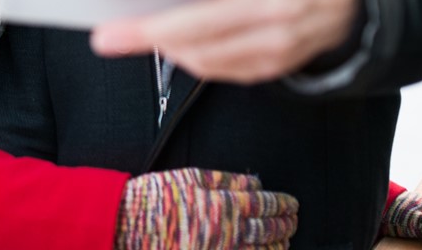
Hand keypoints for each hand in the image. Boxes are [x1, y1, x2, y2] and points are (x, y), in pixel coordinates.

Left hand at [90, 0, 358, 82]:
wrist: (346, 1)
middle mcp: (272, 2)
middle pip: (196, 22)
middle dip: (144, 31)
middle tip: (101, 36)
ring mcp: (273, 41)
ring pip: (203, 52)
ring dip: (159, 47)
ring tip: (123, 35)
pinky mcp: (271, 66)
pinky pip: (217, 69)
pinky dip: (186, 58)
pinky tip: (165, 44)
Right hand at [116, 167, 297, 248]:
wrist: (128, 225)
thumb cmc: (156, 198)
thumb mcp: (190, 178)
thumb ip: (225, 180)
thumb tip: (254, 181)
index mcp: (224, 204)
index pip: (264, 204)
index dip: (282, 204)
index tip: (291, 204)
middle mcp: (228, 231)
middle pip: (267, 229)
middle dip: (285, 224)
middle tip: (293, 220)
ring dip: (278, 245)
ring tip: (286, 240)